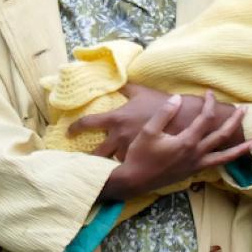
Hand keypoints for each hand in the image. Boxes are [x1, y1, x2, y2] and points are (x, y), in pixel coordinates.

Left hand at [70, 84, 215, 159]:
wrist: (183, 119)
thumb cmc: (160, 103)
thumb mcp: (140, 91)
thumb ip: (125, 86)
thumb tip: (116, 79)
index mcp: (116, 119)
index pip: (87, 123)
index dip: (75, 128)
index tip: (69, 132)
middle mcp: (119, 137)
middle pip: (95, 154)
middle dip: (87, 160)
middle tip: (80, 163)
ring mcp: (130, 151)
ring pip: (111, 164)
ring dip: (106, 167)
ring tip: (98, 172)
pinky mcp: (142, 159)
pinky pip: (128, 167)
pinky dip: (124, 169)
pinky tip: (120, 173)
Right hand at [98, 93, 251, 201]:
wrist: (135, 180)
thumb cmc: (140, 155)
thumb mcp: (148, 131)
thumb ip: (164, 113)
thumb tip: (178, 98)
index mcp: (187, 141)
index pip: (205, 118)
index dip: (210, 104)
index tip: (209, 93)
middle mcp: (196, 154)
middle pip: (222, 135)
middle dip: (234, 121)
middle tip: (244, 110)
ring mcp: (196, 165)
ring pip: (224, 156)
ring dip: (240, 149)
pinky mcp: (193, 172)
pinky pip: (215, 164)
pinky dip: (226, 159)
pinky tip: (230, 156)